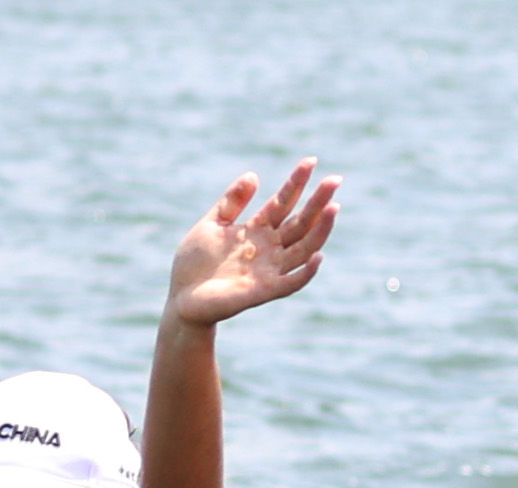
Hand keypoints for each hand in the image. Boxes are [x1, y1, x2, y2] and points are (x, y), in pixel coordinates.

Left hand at [166, 161, 339, 328]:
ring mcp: (269, 270)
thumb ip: (232, 202)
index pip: (283, 202)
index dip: (297, 182)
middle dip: (317, 202)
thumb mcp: (211, 223)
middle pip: (300, 222)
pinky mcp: (264, 291)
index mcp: (257, 230)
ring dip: (320, 230)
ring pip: (303, 248)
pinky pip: (291, 283)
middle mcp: (269, 249)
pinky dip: (306, 272)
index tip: (311, 161)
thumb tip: (253, 175)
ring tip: (333, 208)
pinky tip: (317, 256)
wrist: (182, 297)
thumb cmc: (195, 262)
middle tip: (335, 179)